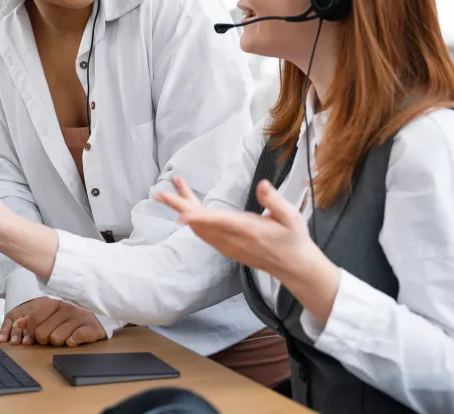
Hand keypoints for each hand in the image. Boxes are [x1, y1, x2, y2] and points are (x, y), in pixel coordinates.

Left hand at [6, 297, 105, 346]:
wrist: (100, 317)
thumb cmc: (70, 318)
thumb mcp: (52, 314)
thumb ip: (35, 318)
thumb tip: (18, 324)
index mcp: (55, 302)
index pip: (34, 318)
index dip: (31, 332)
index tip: (34, 337)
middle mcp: (66, 307)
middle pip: (42, 333)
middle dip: (45, 340)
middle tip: (53, 337)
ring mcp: (79, 316)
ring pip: (56, 339)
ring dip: (59, 342)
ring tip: (65, 337)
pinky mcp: (91, 327)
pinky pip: (75, 339)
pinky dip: (73, 342)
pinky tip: (75, 339)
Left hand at [155, 177, 315, 277]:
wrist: (294, 267)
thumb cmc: (294, 239)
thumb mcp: (291, 217)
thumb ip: (274, 201)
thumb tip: (262, 185)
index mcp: (248, 230)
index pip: (218, 222)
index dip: (199, 218)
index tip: (181, 214)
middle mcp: (233, 240)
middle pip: (200, 223)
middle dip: (179, 207)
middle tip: (160, 193)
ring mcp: (228, 246)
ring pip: (199, 229)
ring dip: (184, 209)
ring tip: (173, 190)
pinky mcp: (227, 248)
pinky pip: (204, 234)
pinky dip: (193, 219)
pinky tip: (188, 208)